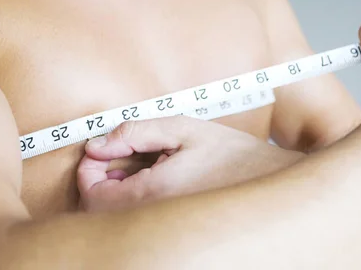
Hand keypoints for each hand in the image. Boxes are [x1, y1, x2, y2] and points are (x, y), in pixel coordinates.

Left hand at [77, 116, 303, 211]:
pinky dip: (133, 201)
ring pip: (116, 218)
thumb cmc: (234, 157)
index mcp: (153, 194)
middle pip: (99, 211)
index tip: (99, 151)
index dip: (87, 169)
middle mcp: (153, 220)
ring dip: (116, 190)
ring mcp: (162, 229)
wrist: (274, 188)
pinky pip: (137, 221)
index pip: (92, 194)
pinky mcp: (172, 231)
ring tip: (142, 165)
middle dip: (100, 179)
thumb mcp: (185, 129)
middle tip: (118, 155)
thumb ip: (136, 132)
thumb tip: (98, 143)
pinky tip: (154, 181)